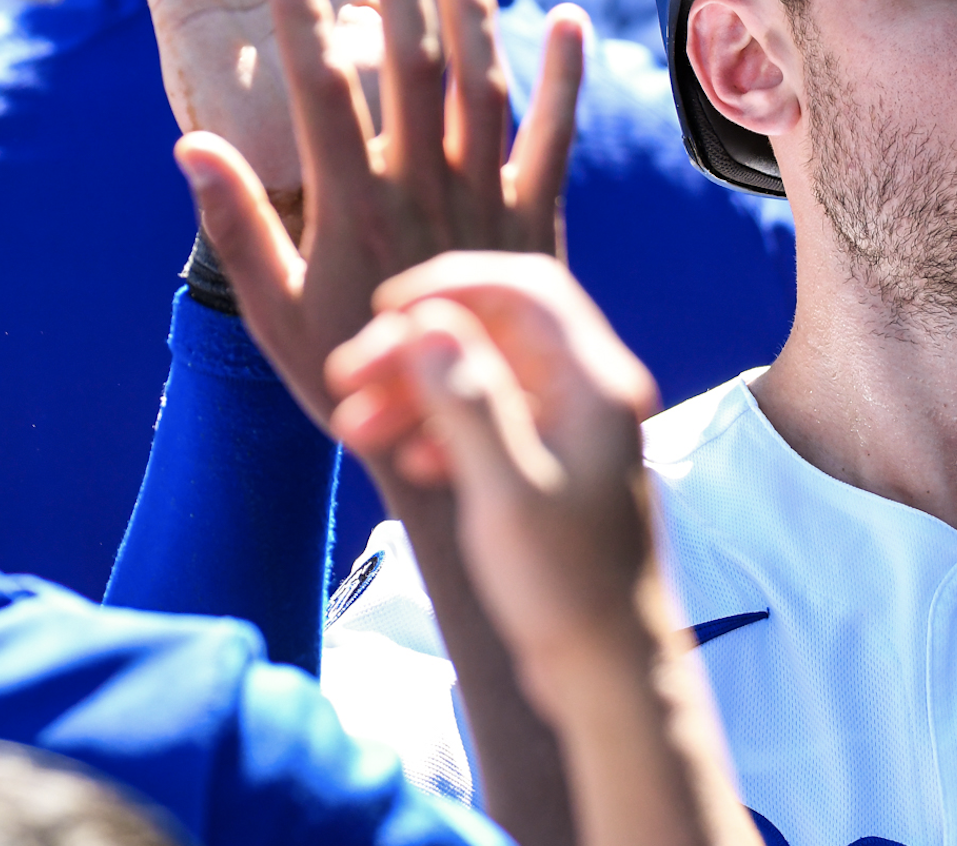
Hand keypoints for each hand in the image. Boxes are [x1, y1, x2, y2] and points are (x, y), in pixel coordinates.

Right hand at [173, 0, 585, 425]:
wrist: (459, 432)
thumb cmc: (348, 367)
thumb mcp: (274, 308)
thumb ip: (236, 224)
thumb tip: (190, 141)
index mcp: (350, 209)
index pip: (321, 98)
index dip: (305, 28)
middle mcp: (422, 193)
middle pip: (409, 71)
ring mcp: (486, 201)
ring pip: (481, 88)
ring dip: (470, 11)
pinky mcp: (536, 217)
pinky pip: (553, 139)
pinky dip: (563, 80)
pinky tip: (566, 18)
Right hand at [324, 255, 756, 845]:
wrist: (609, 668)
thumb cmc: (567, 586)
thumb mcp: (506, 491)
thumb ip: (469, 403)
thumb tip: (428, 324)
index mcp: (596, 384)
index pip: (523, 290)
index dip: (450, 287)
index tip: (381, 314)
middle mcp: (592, 395)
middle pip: (496, 330)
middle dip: (419, 345)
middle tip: (348, 379)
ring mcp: (575, 431)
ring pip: (486, 377)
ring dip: (420, 390)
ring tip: (355, 429)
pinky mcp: (555, 468)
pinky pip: (492, 422)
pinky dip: (445, 431)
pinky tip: (411, 466)